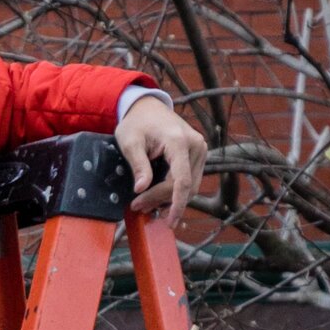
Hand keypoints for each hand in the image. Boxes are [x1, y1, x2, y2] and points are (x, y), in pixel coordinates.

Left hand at [117, 97, 208, 226]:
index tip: (170, 222)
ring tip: (145, 203)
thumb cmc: (137, 123)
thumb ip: (138, 165)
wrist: (148, 107)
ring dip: (169, 199)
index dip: (177, 204)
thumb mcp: (129, 142)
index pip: (182, 180)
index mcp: (179, 141)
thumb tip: (141, 189)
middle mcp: (196, 145)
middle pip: (185, 186)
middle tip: (138, 207)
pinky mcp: (198, 154)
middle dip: (163, 201)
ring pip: (190, 187)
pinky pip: (190, 180)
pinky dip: (175, 191)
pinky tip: (157, 195)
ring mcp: (200, 150)